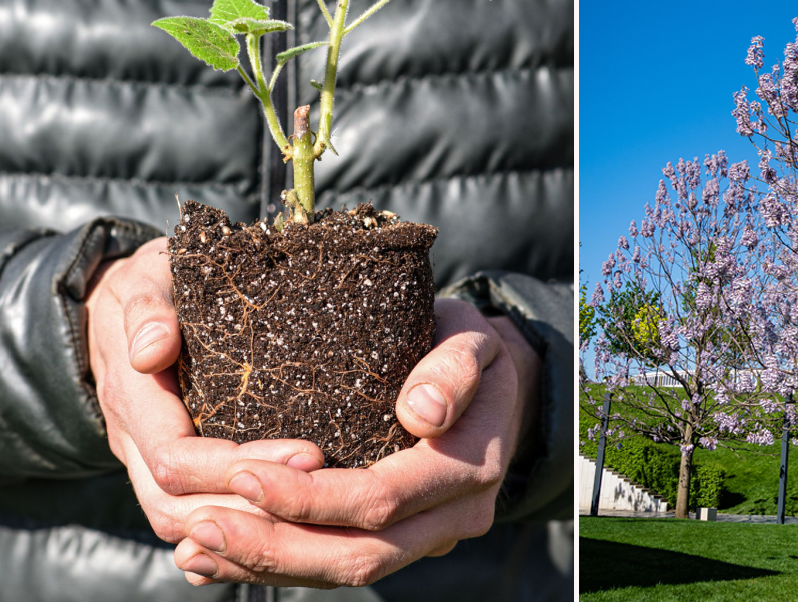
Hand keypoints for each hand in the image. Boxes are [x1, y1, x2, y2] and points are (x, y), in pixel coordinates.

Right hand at [85, 238, 325, 543]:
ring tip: (317, 511)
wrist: (116, 303)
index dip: (237, 465)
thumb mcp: (146, 279)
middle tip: (327, 487)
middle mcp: (133, 441)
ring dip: (249, 522)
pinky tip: (290, 522)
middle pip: (179, 505)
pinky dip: (238, 523)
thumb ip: (149, 307)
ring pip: (184, 519)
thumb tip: (151, 349)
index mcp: (132, 399)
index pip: (176, 458)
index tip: (309, 452)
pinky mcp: (172, 467)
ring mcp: (147, 459)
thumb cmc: (149, 284)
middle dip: (253, 504)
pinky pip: (196, 511)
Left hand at [172, 297, 541, 586]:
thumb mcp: (471, 338)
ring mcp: (429, 536)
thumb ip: (454, 368)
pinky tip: (216, 558)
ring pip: (344, 570)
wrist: (494, 385)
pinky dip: (276, 565)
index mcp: (471, 465)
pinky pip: (336, 566)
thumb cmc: (467, 345)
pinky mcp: (401, 541)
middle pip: (360, 554)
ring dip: (266, 563)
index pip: (383, 499)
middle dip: (274, 545)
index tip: (242, 472)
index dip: (310, 497)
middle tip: (198, 524)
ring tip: (193, 543)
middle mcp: (455, 515)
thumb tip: (421, 412)